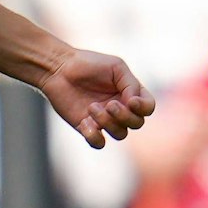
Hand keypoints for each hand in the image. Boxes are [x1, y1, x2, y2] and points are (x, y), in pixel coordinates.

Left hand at [37, 49, 154, 148]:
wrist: (59, 69)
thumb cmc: (88, 64)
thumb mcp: (116, 67)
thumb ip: (131, 84)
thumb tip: (135, 104)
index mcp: (130, 92)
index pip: (148, 107)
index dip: (143, 108)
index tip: (131, 101)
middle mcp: (121, 108)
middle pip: (137, 123)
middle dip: (124, 116)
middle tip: (109, 104)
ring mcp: (105, 120)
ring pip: (120, 134)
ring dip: (108, 123)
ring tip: (92, 107)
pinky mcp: (87, 128)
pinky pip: (99, 143)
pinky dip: (94, 136)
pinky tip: (85, 122)